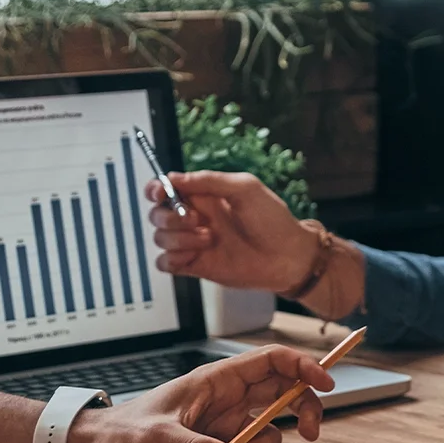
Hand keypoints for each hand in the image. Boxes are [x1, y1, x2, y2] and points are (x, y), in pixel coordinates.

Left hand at [65, 346, 334, 442]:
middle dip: (303, 409)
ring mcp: (225, 425)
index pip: (272, 360)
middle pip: (284, 392)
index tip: (326, 383)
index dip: (304, 366)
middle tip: (311, 431)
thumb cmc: (120, 433)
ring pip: (268, 431)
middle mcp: (227, 399)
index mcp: (216, 380)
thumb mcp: (157, 438)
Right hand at [147, 171, 316, 293]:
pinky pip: (165, 262)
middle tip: (197, 219)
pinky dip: (173, 258)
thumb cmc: (273, 220)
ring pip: (160, 237)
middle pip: (157, 213)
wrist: (287, 257)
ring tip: (210, 238)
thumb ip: (210, 180)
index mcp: (205, 196)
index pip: (166, 188)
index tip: (160, 193)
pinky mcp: (195, 265)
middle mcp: (196, 218)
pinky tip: (195, 255)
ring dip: (179, 238)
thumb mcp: (246, 189)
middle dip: (169, 216)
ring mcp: (194, 242)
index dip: (156, 189)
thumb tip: (175, 177)